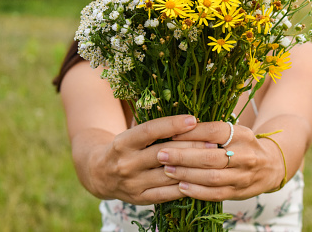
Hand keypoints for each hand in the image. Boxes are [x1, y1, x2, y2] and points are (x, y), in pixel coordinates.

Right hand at [87, 114, 217, 204]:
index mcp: (122, 142)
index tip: (193, 119)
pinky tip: (201, 178)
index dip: (172, 124)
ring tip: (211, 160)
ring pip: (168, 174)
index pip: (150, 131)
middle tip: (213, 141)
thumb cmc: (124, 146)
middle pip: (164, 154)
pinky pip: (167, 193)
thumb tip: (182, 112)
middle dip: (191, 147)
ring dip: (192, 167)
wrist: (98, 174)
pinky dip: (186, 185)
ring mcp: (132, 183)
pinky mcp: (139, 199)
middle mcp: (126, 163)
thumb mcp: (130, 132)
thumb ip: (151, 125)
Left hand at [156, 121, 284, 200]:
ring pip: (212, 177)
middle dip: (183, 156)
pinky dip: (197, 191)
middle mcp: (245, 155)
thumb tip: (178, 127)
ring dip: (186, 174)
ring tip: (167, 170)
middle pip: (210, 156)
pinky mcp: (240, 192)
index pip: (213, 132)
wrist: (271, 165)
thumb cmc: (243, 145)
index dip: (190, 133)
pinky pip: (216, 194)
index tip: (169, 134)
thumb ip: (211, 131)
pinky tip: (181, 187)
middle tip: (161, 154)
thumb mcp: (234, 132)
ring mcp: (244, 175)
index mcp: (242, 134)